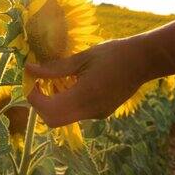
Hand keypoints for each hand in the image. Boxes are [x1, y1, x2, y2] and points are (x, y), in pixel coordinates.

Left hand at [26, 37, 152, 127]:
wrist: (145, 61)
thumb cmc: (115, 53)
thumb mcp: (83, 57)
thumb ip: (55, 67)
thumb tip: (29, 69)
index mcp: (85, 96)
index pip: (48, 109)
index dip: (33, 97)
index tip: (30, 80)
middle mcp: (90, 111)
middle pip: (53, 120)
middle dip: (40, 105)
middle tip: (37, 84)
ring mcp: (97, 114)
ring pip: (64, 118)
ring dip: (52, 104)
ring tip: (53, 81)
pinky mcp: (102, 112)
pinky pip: (76, 113)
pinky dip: (66, 103)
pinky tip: (69, 85)